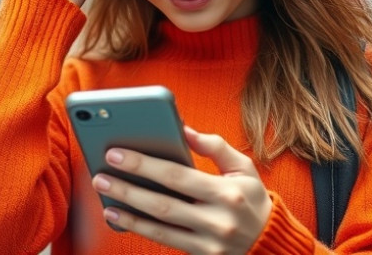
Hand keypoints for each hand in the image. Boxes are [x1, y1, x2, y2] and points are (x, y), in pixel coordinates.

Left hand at [92, 126, 271, 253]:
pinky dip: (140, 228)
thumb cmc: (252, 198)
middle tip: (101, 175)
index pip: (177, 176)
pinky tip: (120, 217)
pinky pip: (164, 241)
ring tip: (105, 198)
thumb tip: (183, 127)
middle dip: (128, 188)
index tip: (116, 154)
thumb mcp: (243, 167)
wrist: (270, 241)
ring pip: (159, 227)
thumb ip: (214, 146)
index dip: (144, 164)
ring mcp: (209, 243)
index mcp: (227, 192)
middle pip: (162, 203)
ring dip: (128, 212)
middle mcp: (217, 220)